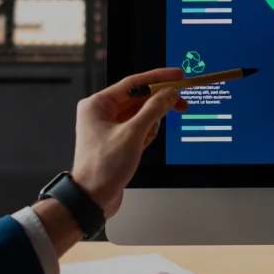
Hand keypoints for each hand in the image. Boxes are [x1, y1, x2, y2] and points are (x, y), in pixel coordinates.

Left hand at [70, 68, 188, 218]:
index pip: (133, 83)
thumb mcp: (133, 134)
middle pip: (139, 98)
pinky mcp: (117, 140)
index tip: (177, 75)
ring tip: (145, 139)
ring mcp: (109, 127)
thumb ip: (154, 110)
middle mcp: (101, 113)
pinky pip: (138, 128)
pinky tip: (143, 146)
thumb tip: (169, 94)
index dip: (158, 78)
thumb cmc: (102, 167)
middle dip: (158, 104)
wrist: (92, 198)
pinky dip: (146, 135)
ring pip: (141, 114)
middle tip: (181, 103)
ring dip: (150, 124)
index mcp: (97, 105)